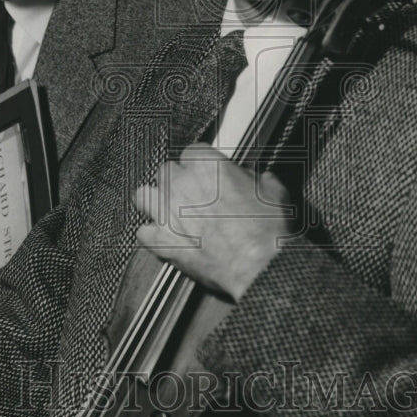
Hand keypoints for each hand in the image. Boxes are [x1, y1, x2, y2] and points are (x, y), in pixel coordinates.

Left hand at [133, 144, 291, 301]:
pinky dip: (152, 235)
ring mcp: (167, 211)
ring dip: (156, 202)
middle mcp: (181, 183)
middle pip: (166, 171)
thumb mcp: (274, 191)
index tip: (207, 175)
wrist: (258, 264)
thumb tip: (259, 179)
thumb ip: (256, 178)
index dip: (200, 164)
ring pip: (144, 195)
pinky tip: (165, 238)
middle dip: (177, 182)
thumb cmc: (266, 230)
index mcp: (206, 164)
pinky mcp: (162, 241)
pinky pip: (143, 232)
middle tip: (193, 196)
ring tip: (169, 211)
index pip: (192, 151)